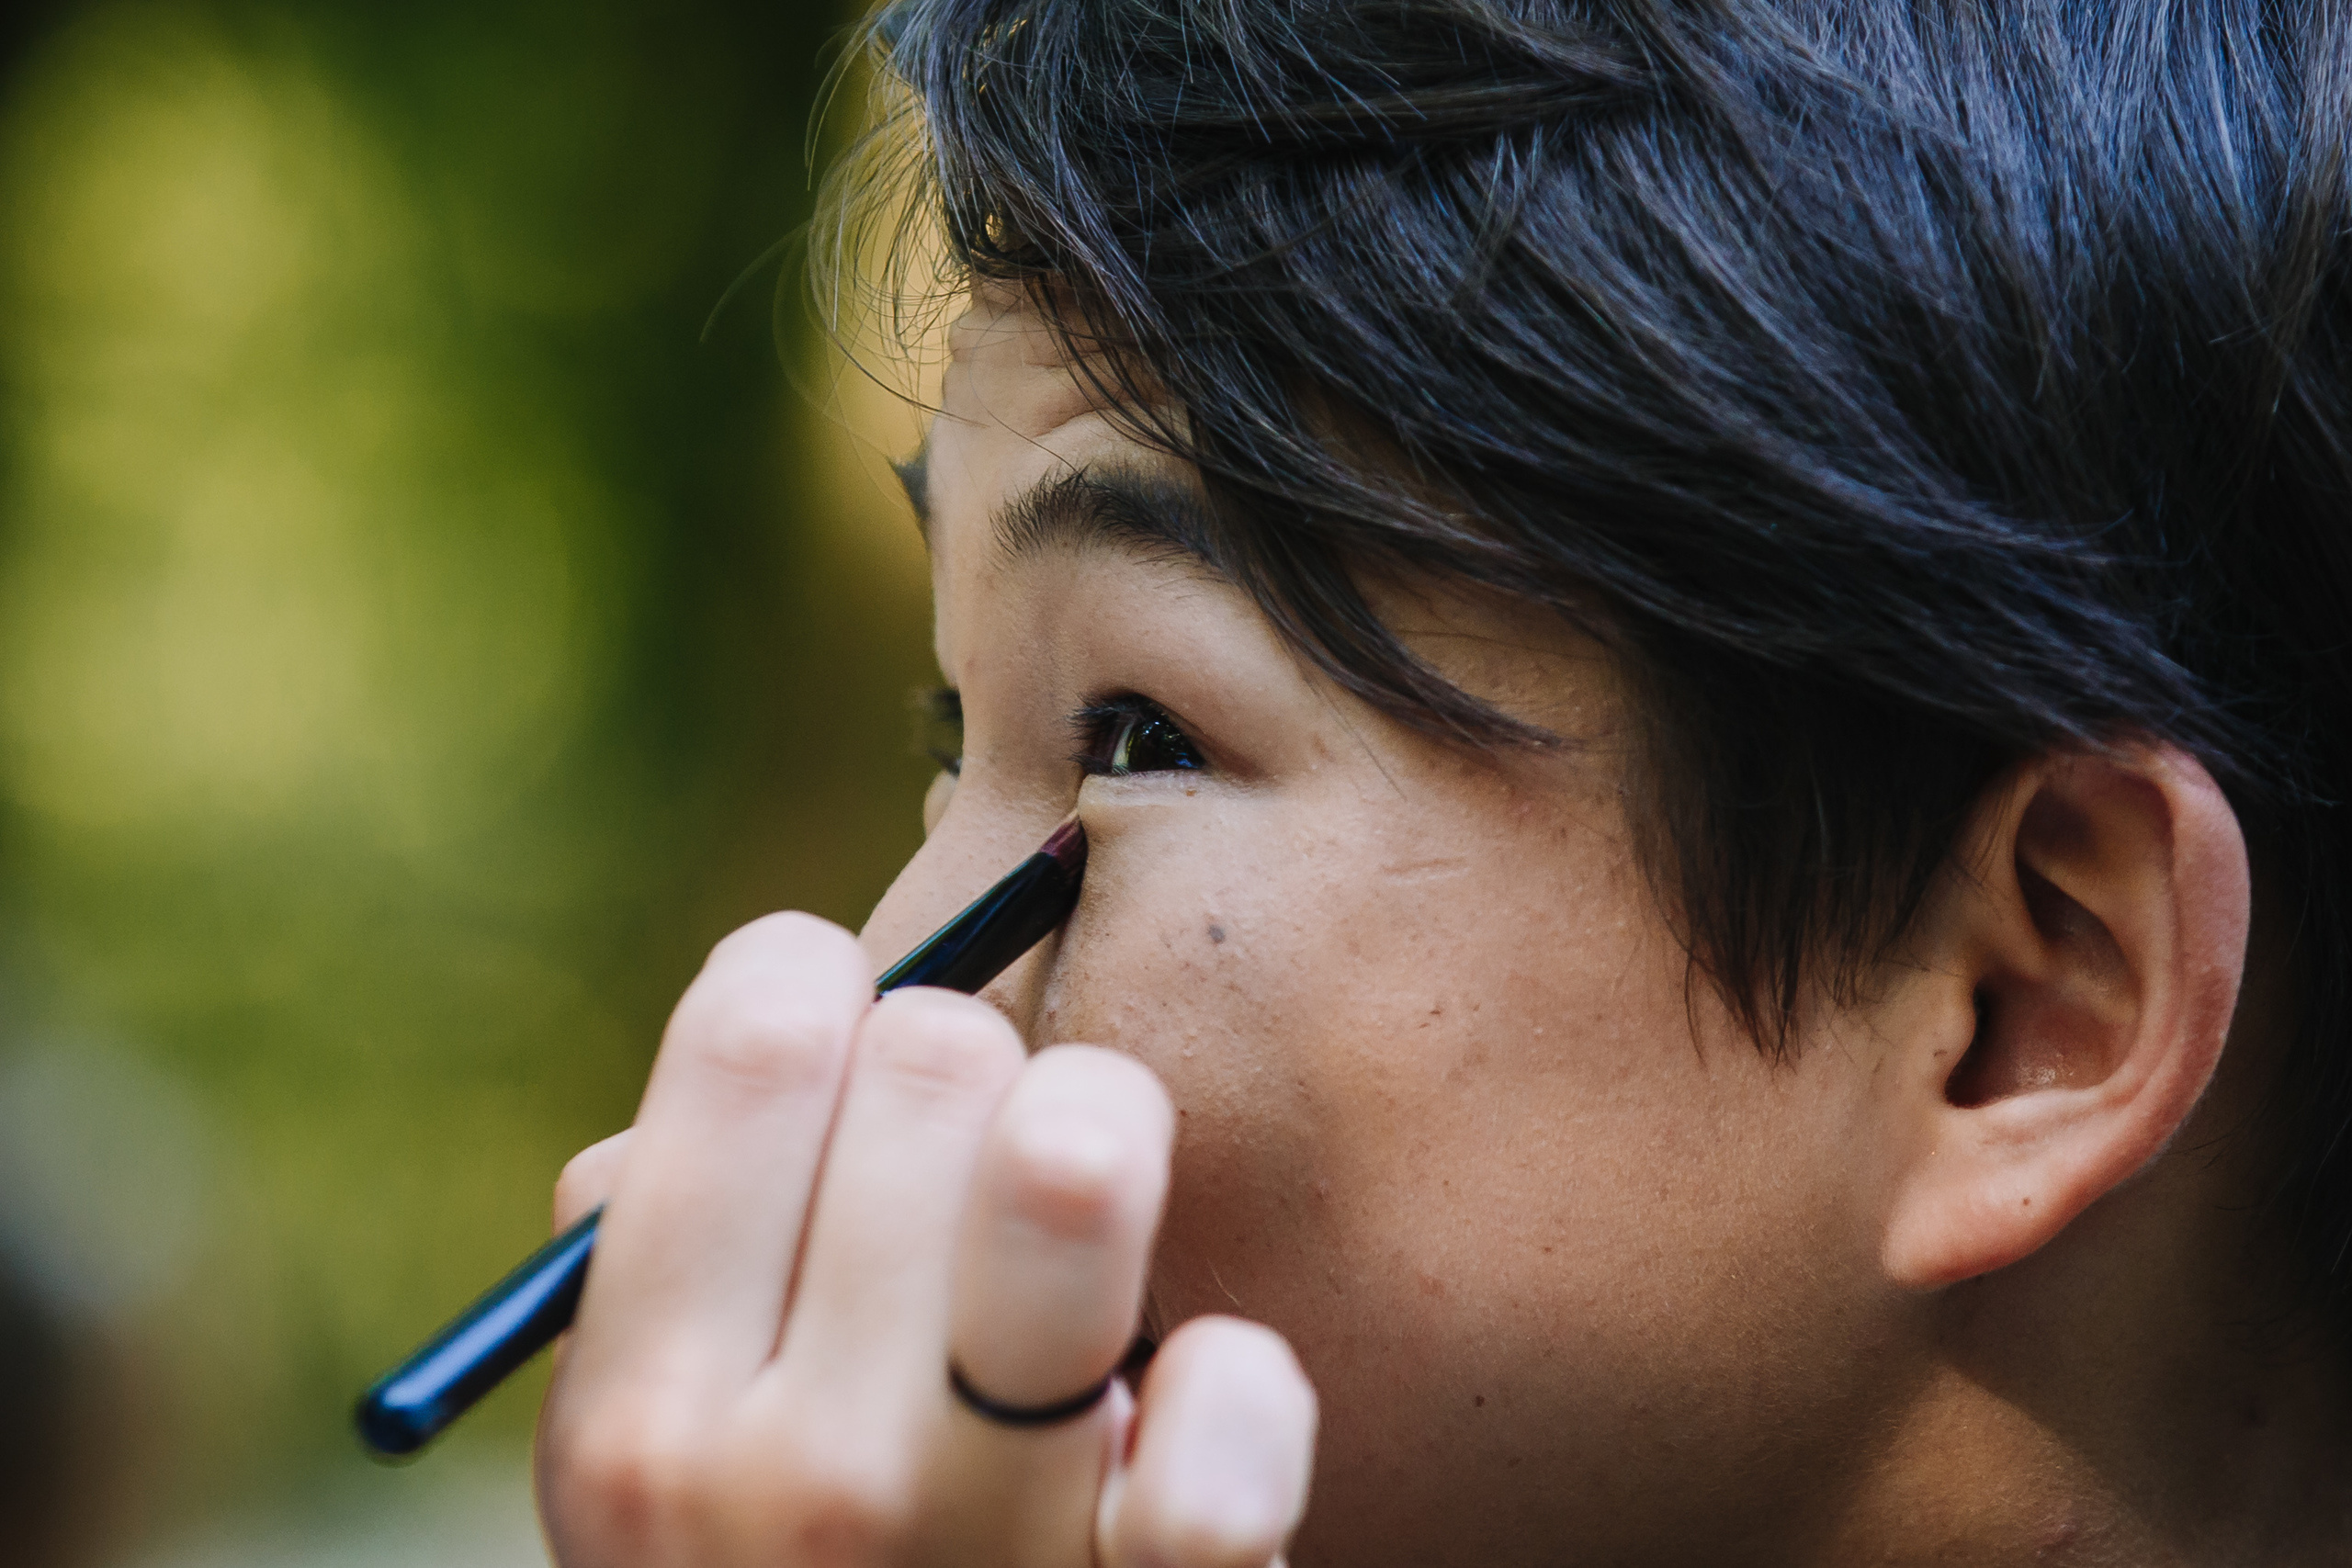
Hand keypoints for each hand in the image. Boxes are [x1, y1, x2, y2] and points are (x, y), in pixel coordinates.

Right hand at [535, 912, 1317, 1566]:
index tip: (845, 1031)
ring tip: (1077, 1213)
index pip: (754, 1036)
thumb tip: (772, 1014)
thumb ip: (662, 1255)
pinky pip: (1233, 1408)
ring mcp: (985, 1546)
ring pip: (1074, 1158)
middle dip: (972, 1072)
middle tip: (969, 1172)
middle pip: (936, 1060)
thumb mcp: (654, 1476)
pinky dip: (1234, 1383)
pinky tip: (1176, 1407)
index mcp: (642, 1415)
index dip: (815, 984)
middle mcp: (792, 1475)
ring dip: (1101, 1144)